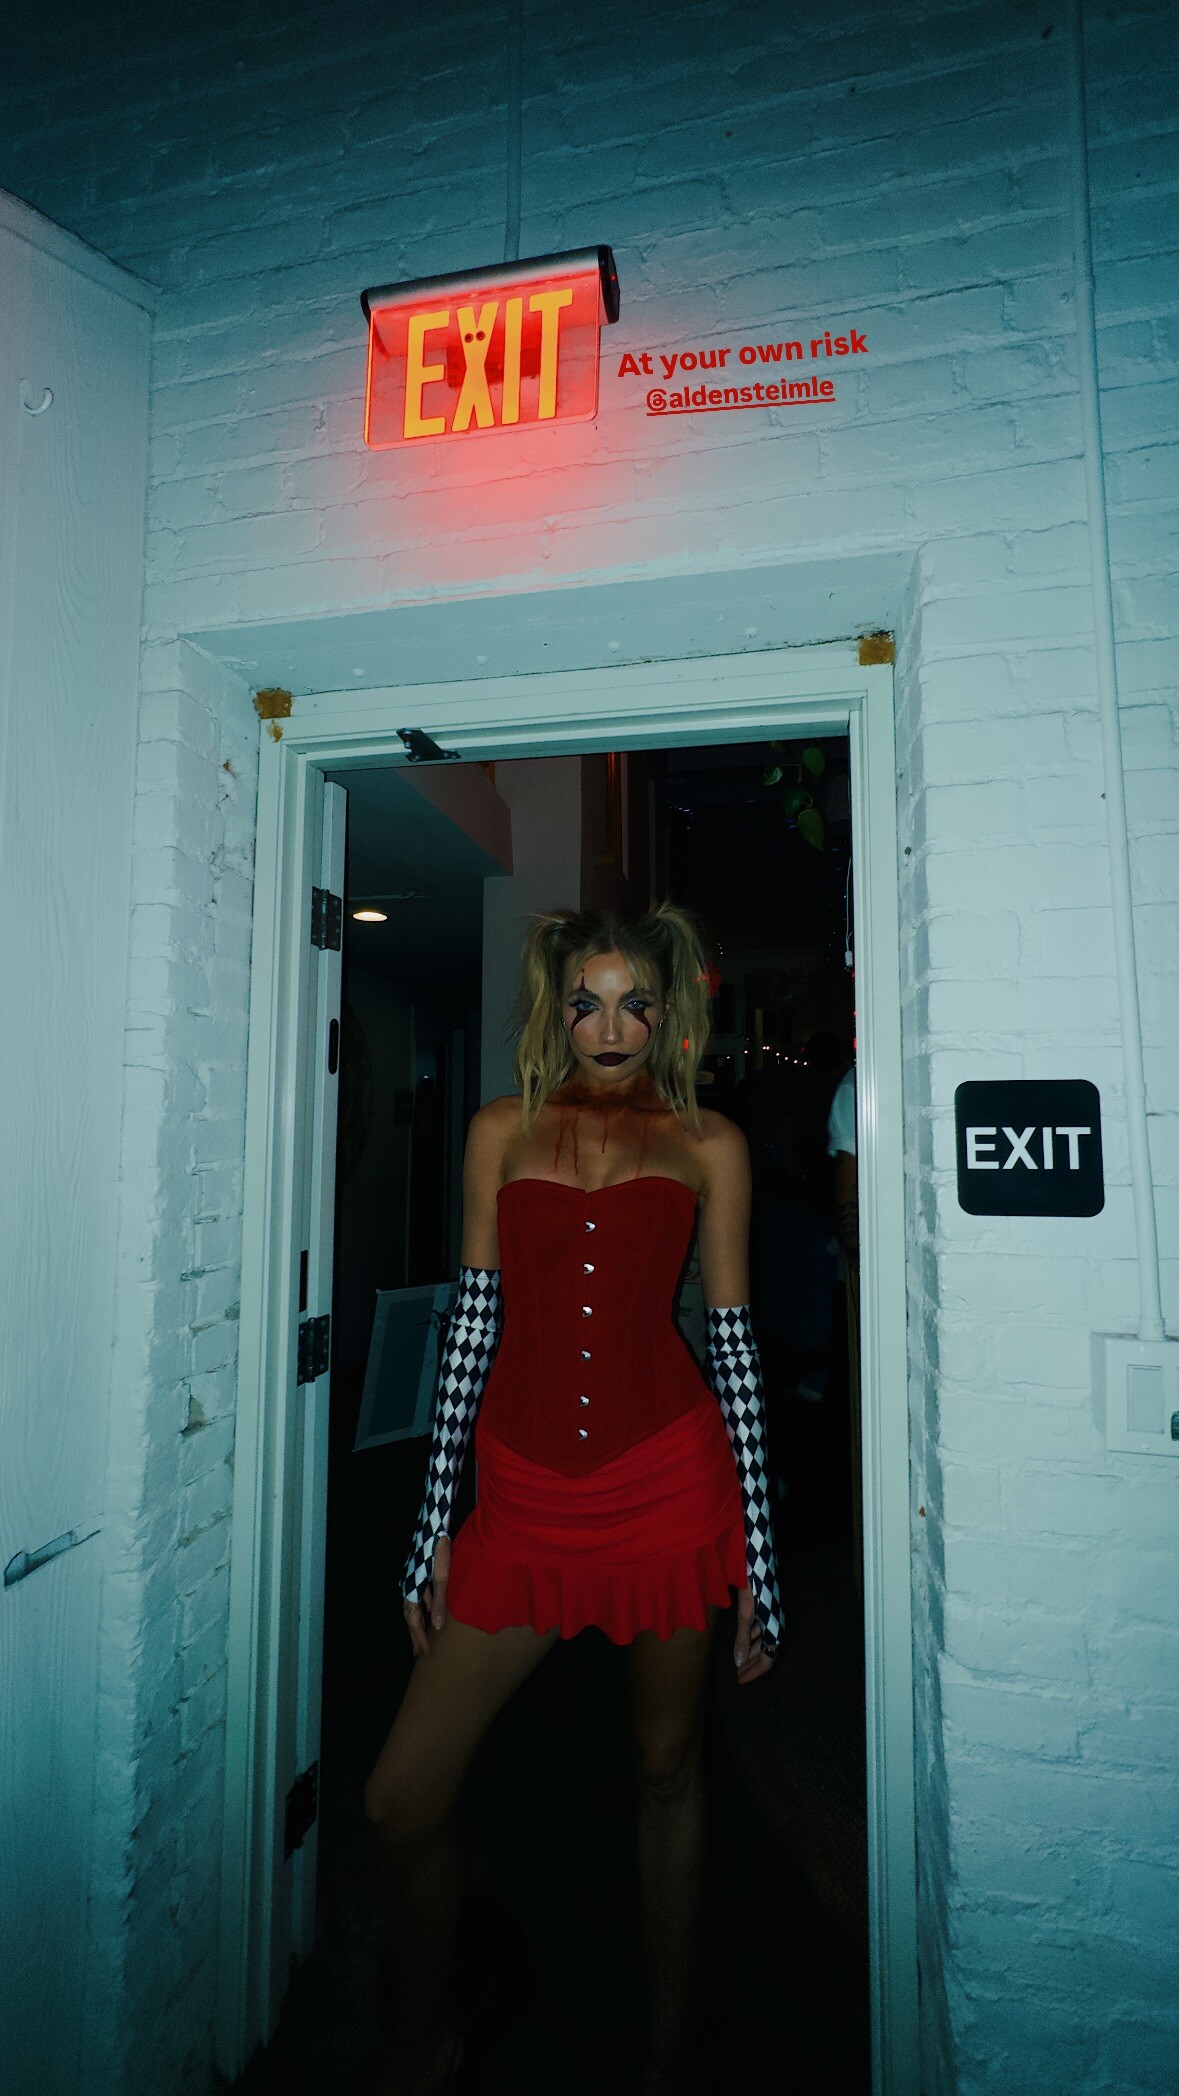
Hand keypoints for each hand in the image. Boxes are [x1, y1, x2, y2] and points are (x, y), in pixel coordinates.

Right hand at [403, 1535, 451, 1656]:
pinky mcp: (418, 1573)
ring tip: (422, 1635)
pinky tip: (430, 1611)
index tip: (425, 1652)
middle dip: (414, 1634)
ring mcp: (412, 1579)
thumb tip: (437, 1626)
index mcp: (411, 1590)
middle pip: (410, 1616)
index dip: (419, 1637)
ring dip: (418, 1622)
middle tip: (417, 1652)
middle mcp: (407, 1586)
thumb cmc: (438, 1550)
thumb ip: (439, 1602)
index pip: (413, 1620)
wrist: (433, 1525)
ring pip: (413, 1606)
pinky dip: (423, 1607)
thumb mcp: (442, 1577)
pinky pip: (419, 1596)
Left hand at [733, 1587, 773, 1684]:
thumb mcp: (745, 1615)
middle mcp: (777, 1627)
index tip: (740, 1680)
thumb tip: (739, 1663)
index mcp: (775, 1631)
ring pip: (762, 1642)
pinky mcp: (767, 1610)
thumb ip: (742, 1639)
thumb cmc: (753, 1589)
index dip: (754, 1672)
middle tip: (737, 1674)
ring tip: (738, 1661)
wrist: (759, 1563)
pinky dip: (750, 1639)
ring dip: (750, 1653)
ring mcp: (772, 1619)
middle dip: (751, 1665)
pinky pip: (760, 1631)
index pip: (768, 1660)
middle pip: (765, 1653)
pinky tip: (741, 1640)